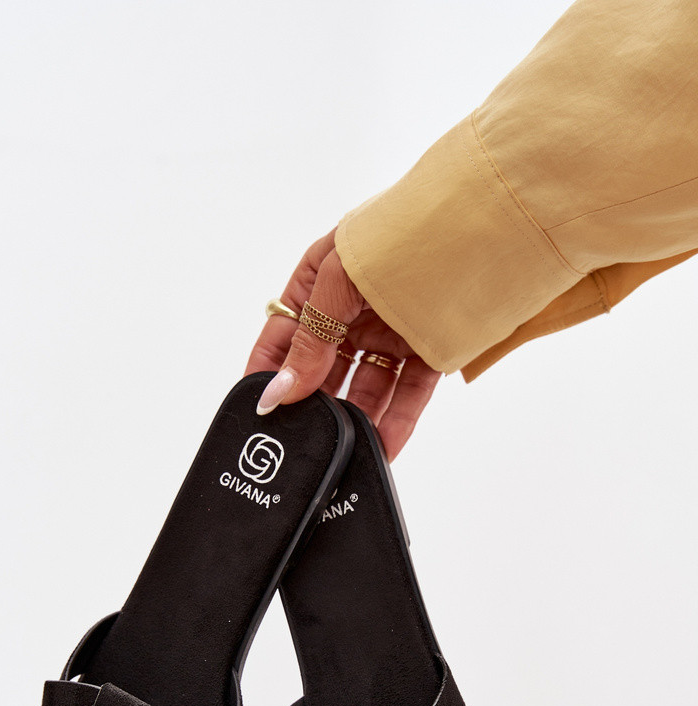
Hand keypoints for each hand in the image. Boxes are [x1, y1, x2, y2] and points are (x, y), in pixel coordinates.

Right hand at [245, 228, 440, 459]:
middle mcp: (353, 310)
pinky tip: (380, 447)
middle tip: (303, 436)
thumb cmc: (402, 231)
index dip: (268, 371)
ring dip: (354, 419)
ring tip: (343, 448)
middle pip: (323, 369)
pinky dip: (394, 422)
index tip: (259, 409)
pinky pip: (406, 393)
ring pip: (366, 387)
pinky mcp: (427, 348)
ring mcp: (389, 330)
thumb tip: (282, 389)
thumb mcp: (337, 281)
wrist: (480, 222)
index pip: (283, 335)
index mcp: (322, 282)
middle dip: (313, 404)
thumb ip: (310, 339)